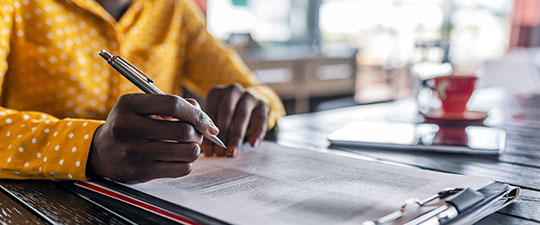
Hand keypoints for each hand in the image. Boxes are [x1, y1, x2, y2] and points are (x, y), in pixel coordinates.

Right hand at [87, 94, 218, 182]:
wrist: (100, 152)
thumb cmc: (128, 125)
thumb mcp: (141, 106)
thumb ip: (171, 105)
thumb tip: (201, 114)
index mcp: (129, 105)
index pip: (173, 105)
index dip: (196, 113)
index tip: (206, 122)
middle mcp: (129, 128)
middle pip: (183, 131)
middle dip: (198, 133)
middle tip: (197, 134)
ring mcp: (134, 152)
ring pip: (187, 151)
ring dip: (195, 149)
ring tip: (189, 145)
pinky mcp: (141, 172)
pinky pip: (181, 169)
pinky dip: (187, 163)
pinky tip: (179, 158)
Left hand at [203, 84, 268, 156]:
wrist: (247, 107)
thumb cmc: (225, 117)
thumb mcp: (215, 119)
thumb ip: (210, 131)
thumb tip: (208, 151)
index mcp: (216, 93)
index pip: (210, 113)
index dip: (209, 133)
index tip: (209, 151)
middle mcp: (232, 91)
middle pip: (226, 111)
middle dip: (223, 134)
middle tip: (220, 153)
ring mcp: (248, 96)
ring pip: (242, 114)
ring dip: (236, 135)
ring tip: (232, 152)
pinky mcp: (262, 104)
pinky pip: (261, 118)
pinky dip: (257, 132)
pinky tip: (253, 144)